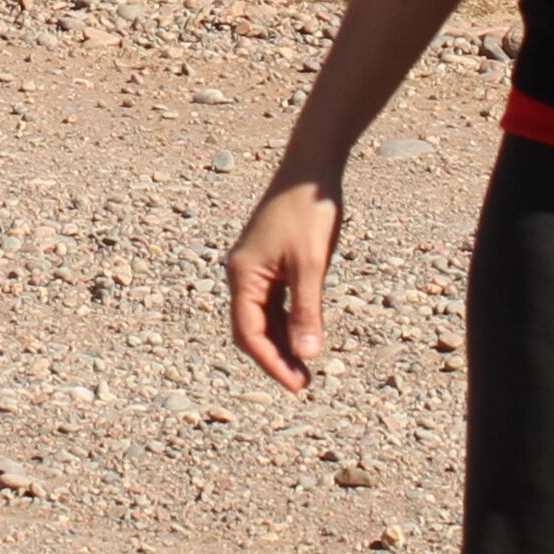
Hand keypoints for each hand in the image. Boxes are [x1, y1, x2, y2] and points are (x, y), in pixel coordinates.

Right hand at [224, 176, 345, 392]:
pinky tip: (304, 334)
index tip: (296, 385)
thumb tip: (307, 355)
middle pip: (251, 329)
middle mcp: (242, 274)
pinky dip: (287, 321)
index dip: (271, 363)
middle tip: (302, 383)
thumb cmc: (309, 212)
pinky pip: (272, 302)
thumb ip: (307, 311)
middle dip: (275, 358)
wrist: (311, 168)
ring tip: (305, 367)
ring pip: (262, 317)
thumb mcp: (311, 266)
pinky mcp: (269, 262)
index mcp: (243, 276)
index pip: (249, 333)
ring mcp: (254, 268)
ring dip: (281, 343)